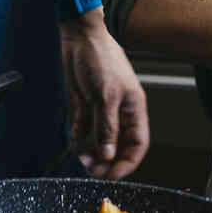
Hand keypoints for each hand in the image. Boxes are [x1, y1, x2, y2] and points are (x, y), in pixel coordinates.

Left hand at [62, 13, 149, 177]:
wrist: (79, 37)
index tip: (113, 175)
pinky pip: (83, 129)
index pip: (137, 144)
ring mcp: (101, 109)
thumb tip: (108, 154)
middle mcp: (118, 112)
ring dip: (91, 152)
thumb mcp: (105, 96)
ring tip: (81, 160)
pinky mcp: (84, 105)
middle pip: (117, 146)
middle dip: (107, 161)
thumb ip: (107, 127)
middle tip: (93, 171)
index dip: (127, 162)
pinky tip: (74, 145)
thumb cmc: (100, 58)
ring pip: (99, 140)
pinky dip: (79, 139)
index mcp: (133, 109)